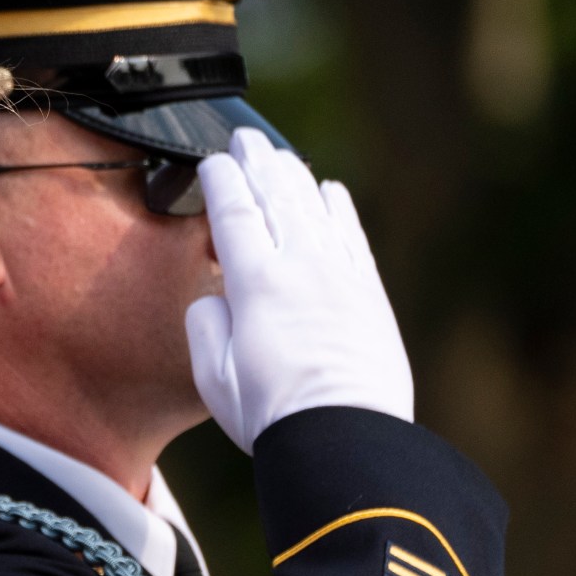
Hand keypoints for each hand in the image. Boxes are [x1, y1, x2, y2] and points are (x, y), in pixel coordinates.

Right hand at [183, 127, 413, 452]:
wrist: (347, 436)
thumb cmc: (274, 416)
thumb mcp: (213, 377)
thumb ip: (205, 326)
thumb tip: (215, 297)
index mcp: (255, 283)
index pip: (234, 213)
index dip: (221, 182)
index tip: (211, 162)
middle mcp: (301, 266)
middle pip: (276, 198)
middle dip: (257, 163)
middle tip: (244, 139)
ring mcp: (340, 276)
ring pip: (315, 209)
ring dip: (294, 177)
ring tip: (279, 157)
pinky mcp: (369, 294)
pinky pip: (352, 236)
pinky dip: (339, 208)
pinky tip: (331, 191)